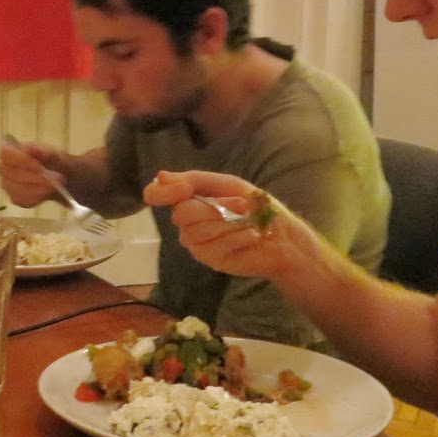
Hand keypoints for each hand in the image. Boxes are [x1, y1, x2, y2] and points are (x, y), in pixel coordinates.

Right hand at [0, 139, 61, 209]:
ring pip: (18, 189)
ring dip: (38, 189)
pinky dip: (37, 198)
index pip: (5, 154)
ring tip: (55, 185)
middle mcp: (3, 168)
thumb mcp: (50, 152)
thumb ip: (42, 151)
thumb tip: (31, 149)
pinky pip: (23, 200)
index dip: (20, 160)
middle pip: (12, 174)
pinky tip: (47, 192)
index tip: (38, 166)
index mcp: (8, 151)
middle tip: (56, 178)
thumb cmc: (48, 158)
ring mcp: (7, 185)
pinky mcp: (15, 199)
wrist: (54, 174)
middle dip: (35, 177)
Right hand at [143, 170, 309, 282]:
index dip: (161, 192)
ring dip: (230, 222)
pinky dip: (238, 237)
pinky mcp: (210, 260)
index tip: (183, 189)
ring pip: (198, 231)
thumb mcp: (228, 185)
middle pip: (182, 213)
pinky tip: (252, 236)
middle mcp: (187, 222)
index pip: (155, 194)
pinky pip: (214, 246)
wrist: (282, 235)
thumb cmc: (256, 206)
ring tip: (250, 220)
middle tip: (242, 205)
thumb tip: (160, 176)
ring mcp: (196, 243)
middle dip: (216, 207)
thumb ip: (194, 180)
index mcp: (188, 199)